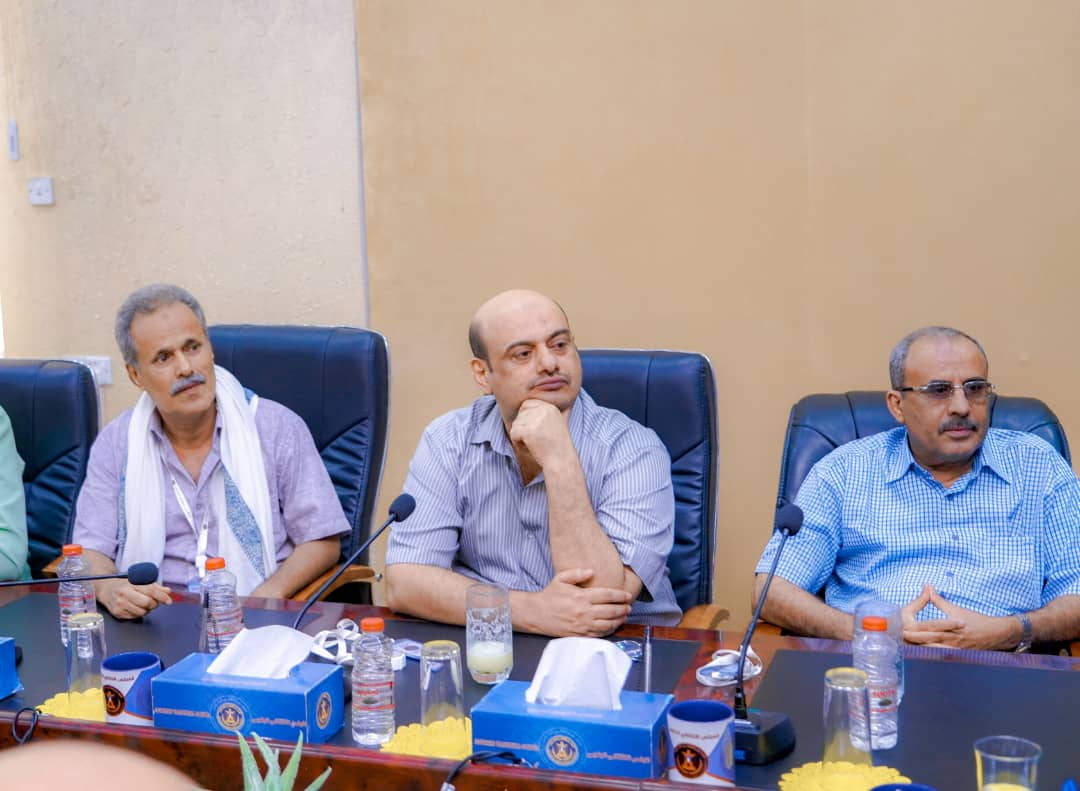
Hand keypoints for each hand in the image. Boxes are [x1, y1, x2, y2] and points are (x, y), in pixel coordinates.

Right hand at [96, 579, 172, 619]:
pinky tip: (135, 607)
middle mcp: (124, 594)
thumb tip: (168, 591)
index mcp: (131, 584)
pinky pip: (135, 617)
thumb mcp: (139, 581)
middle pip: (147, 603)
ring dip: (147, 609)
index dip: (162, 596)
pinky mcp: (118, 614)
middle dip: (154, 603)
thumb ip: (155, 586)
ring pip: (142, 612)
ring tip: (142, 603)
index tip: (169, 601)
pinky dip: (138, 613)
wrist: (106, 590)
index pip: (151, 590)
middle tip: (153, 601)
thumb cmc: (125, 585)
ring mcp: (120, 605)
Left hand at [509, 399, 572, 467]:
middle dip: (523, 427)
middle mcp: (543, 410)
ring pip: (516, 424)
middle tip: (534, 438)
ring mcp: (535, 419)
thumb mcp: (560, 423)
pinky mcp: (528, 430)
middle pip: (520, 414)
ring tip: (534, 444)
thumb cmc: (559, 445)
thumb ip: (555, 412)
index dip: (526, 417)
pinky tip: (529, 448)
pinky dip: (517, 442)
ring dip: (520, 435)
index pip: (526, 404)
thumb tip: (564, 404)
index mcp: (549, 407)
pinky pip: (513, 433)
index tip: (535, 430)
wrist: (561, 461)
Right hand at [529, 568, 632, 636]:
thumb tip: (591, 571)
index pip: (607, 595)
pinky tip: (613, 626)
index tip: (627, 595)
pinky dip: (608, 631)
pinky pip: (598, 634)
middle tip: (629, 606)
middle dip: (623, 608)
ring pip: (607, 624)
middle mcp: (584, 611)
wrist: (537, 614)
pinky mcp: (579, 634)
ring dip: (618, 620)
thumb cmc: (550, 595)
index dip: (620, 596)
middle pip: (610, 611)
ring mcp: (582, 624)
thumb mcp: (560, 579)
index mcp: (581, 596)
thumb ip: (576, 573)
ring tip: (624, 616)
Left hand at [902, 585, 1018, 649]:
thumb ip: (938, 600)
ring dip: (918, 650)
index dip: (911, 629)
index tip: (899, 627)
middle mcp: (950, 640)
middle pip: (926, 641)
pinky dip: (929, 656)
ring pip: (932, 651)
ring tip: (902, 648)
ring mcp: (953, 650)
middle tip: (896, 638)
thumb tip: (927, 586)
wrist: (996, 633)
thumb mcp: (955, 609)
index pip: (927, 628)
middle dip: (910, 640)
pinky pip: (940, 657)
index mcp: (949, 627)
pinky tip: (919, 657)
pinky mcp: (956, 656)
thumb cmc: (975, 620)